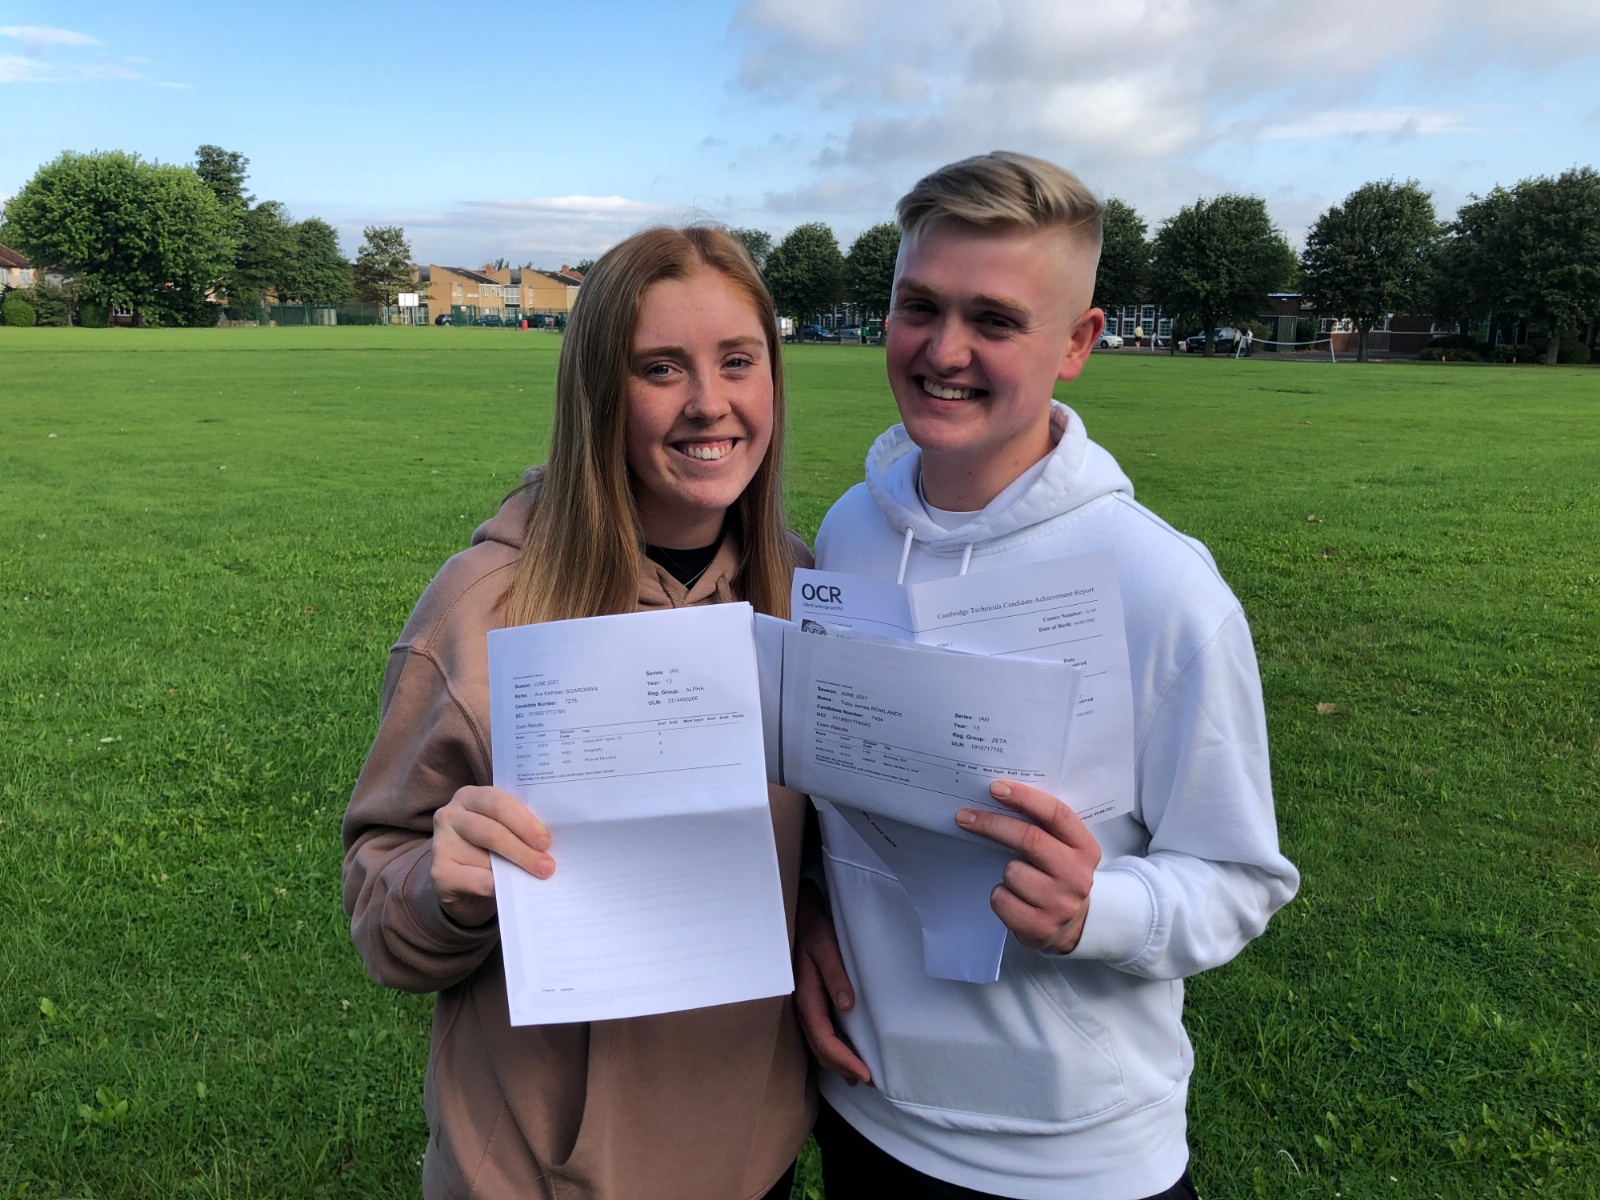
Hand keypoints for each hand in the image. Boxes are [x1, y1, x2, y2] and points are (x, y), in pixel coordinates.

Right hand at [431, 785, 552, 926]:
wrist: (463, 886)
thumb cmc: (491, 853)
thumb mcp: (504, 833)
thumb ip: (519, 831)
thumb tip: (547, 847)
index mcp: (471, 797)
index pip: (499, 803)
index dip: (525, 822)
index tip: (546, 841)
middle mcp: (450, 814)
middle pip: (492, 830)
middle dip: (523, 850)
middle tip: (546, 865)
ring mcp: (441, 843)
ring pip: (484, 857)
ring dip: (514, 870)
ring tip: (535, 877)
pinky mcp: (438, 872)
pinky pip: (474, 879)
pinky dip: (496, 886)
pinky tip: (509, 891)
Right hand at [794, 881, 871, 1085]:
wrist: (798, 915)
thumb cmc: (813, 929)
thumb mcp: (825, 946)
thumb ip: (835, 975)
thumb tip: (847, 1006)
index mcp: (806, 998)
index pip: (825, 1040)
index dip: (844, 1060)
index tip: (865, 1074)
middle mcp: (803, 1007)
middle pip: (821, 1049)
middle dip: (843, 1067)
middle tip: (868, 1080)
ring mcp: (805, 1005)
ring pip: (819, 1044)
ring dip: (838, 1062)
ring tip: (858, 1074)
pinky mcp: (810, 1001)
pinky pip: (820, 1033)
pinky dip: (834, 1049)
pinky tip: (846, 1052)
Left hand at [956, 780, 1100, 954]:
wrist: (1073, 926)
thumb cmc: (1056, 876)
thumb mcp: (1062, 849)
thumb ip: (1042, 827)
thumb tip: (996, 797)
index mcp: (1085, 848)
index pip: (1056, 814)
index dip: (1024, 798)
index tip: (995, 788)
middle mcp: (1077, 875)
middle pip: (1030, 839)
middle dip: (993, 824)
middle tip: (965, 816)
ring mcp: (1061, 904)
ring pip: (1012, 871)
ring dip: (1004, 871)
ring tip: (1016, 879)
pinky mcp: (1041, 927)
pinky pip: (1002, 899)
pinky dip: (1000, 895)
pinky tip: (1014, 900)